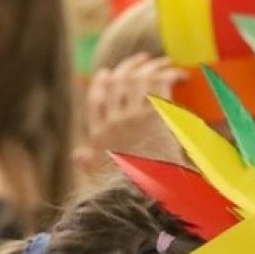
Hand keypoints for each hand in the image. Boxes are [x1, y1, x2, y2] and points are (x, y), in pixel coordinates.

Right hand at [73, 54, 185, 176]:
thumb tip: (76, 156)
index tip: (108, 72)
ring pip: (138, 79)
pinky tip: (177, 76)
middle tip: (144, 59)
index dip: (101, 83)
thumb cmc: (131, 187)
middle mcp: (113, 122)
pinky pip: (159, 85)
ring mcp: (133, 118)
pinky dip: (169, 75)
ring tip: (165, 63)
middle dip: (131, 66)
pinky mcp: (155, 117)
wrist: (153, 194)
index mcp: (99, 134)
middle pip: (118, 83)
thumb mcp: (102, 175)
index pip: (94, 99)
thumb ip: (89, 162)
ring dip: (153, 67)